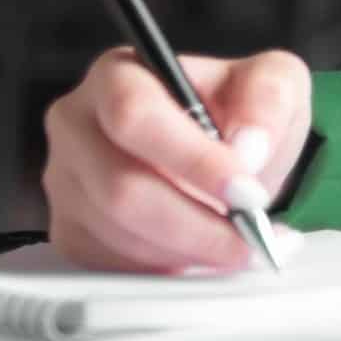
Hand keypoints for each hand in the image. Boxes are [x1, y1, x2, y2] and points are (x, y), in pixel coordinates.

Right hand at [42, 47, 312, 271]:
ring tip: (238, 244)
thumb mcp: (274, 82)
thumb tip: (247, 149)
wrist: (225, 153)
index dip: (191, 159)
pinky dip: (167, 265)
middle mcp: (78, 124)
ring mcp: (66, 182)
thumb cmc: (238, 111)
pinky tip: (202, 252)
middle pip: (121, 187)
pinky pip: (113, 264)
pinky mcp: (71, 230)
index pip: (135, 115)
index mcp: (119, 74)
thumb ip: (268, 99)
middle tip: (250, 235)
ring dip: (188, 249)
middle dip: (196, 222)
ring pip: (120, 233)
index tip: (244, 191)